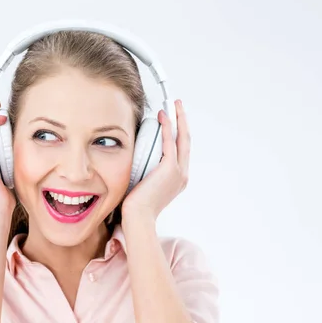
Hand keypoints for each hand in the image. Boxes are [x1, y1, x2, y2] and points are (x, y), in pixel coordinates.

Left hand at [121, 100, 189, 220]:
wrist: (138, 217)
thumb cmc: (136, 206)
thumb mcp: (144, 185)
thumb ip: (146, 172)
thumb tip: (136, 162)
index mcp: (177, 179)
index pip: (180, 151)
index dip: (178, 133)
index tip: (173, 120)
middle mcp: (182, 174)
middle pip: (186, 141)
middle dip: (183, 121)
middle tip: (178, 106)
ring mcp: (178, 172)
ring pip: (181, 139)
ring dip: (177, 120)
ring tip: (173, 106)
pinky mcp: (170, 169)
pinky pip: (169, 143)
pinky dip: (167, 128)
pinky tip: (163, 117)